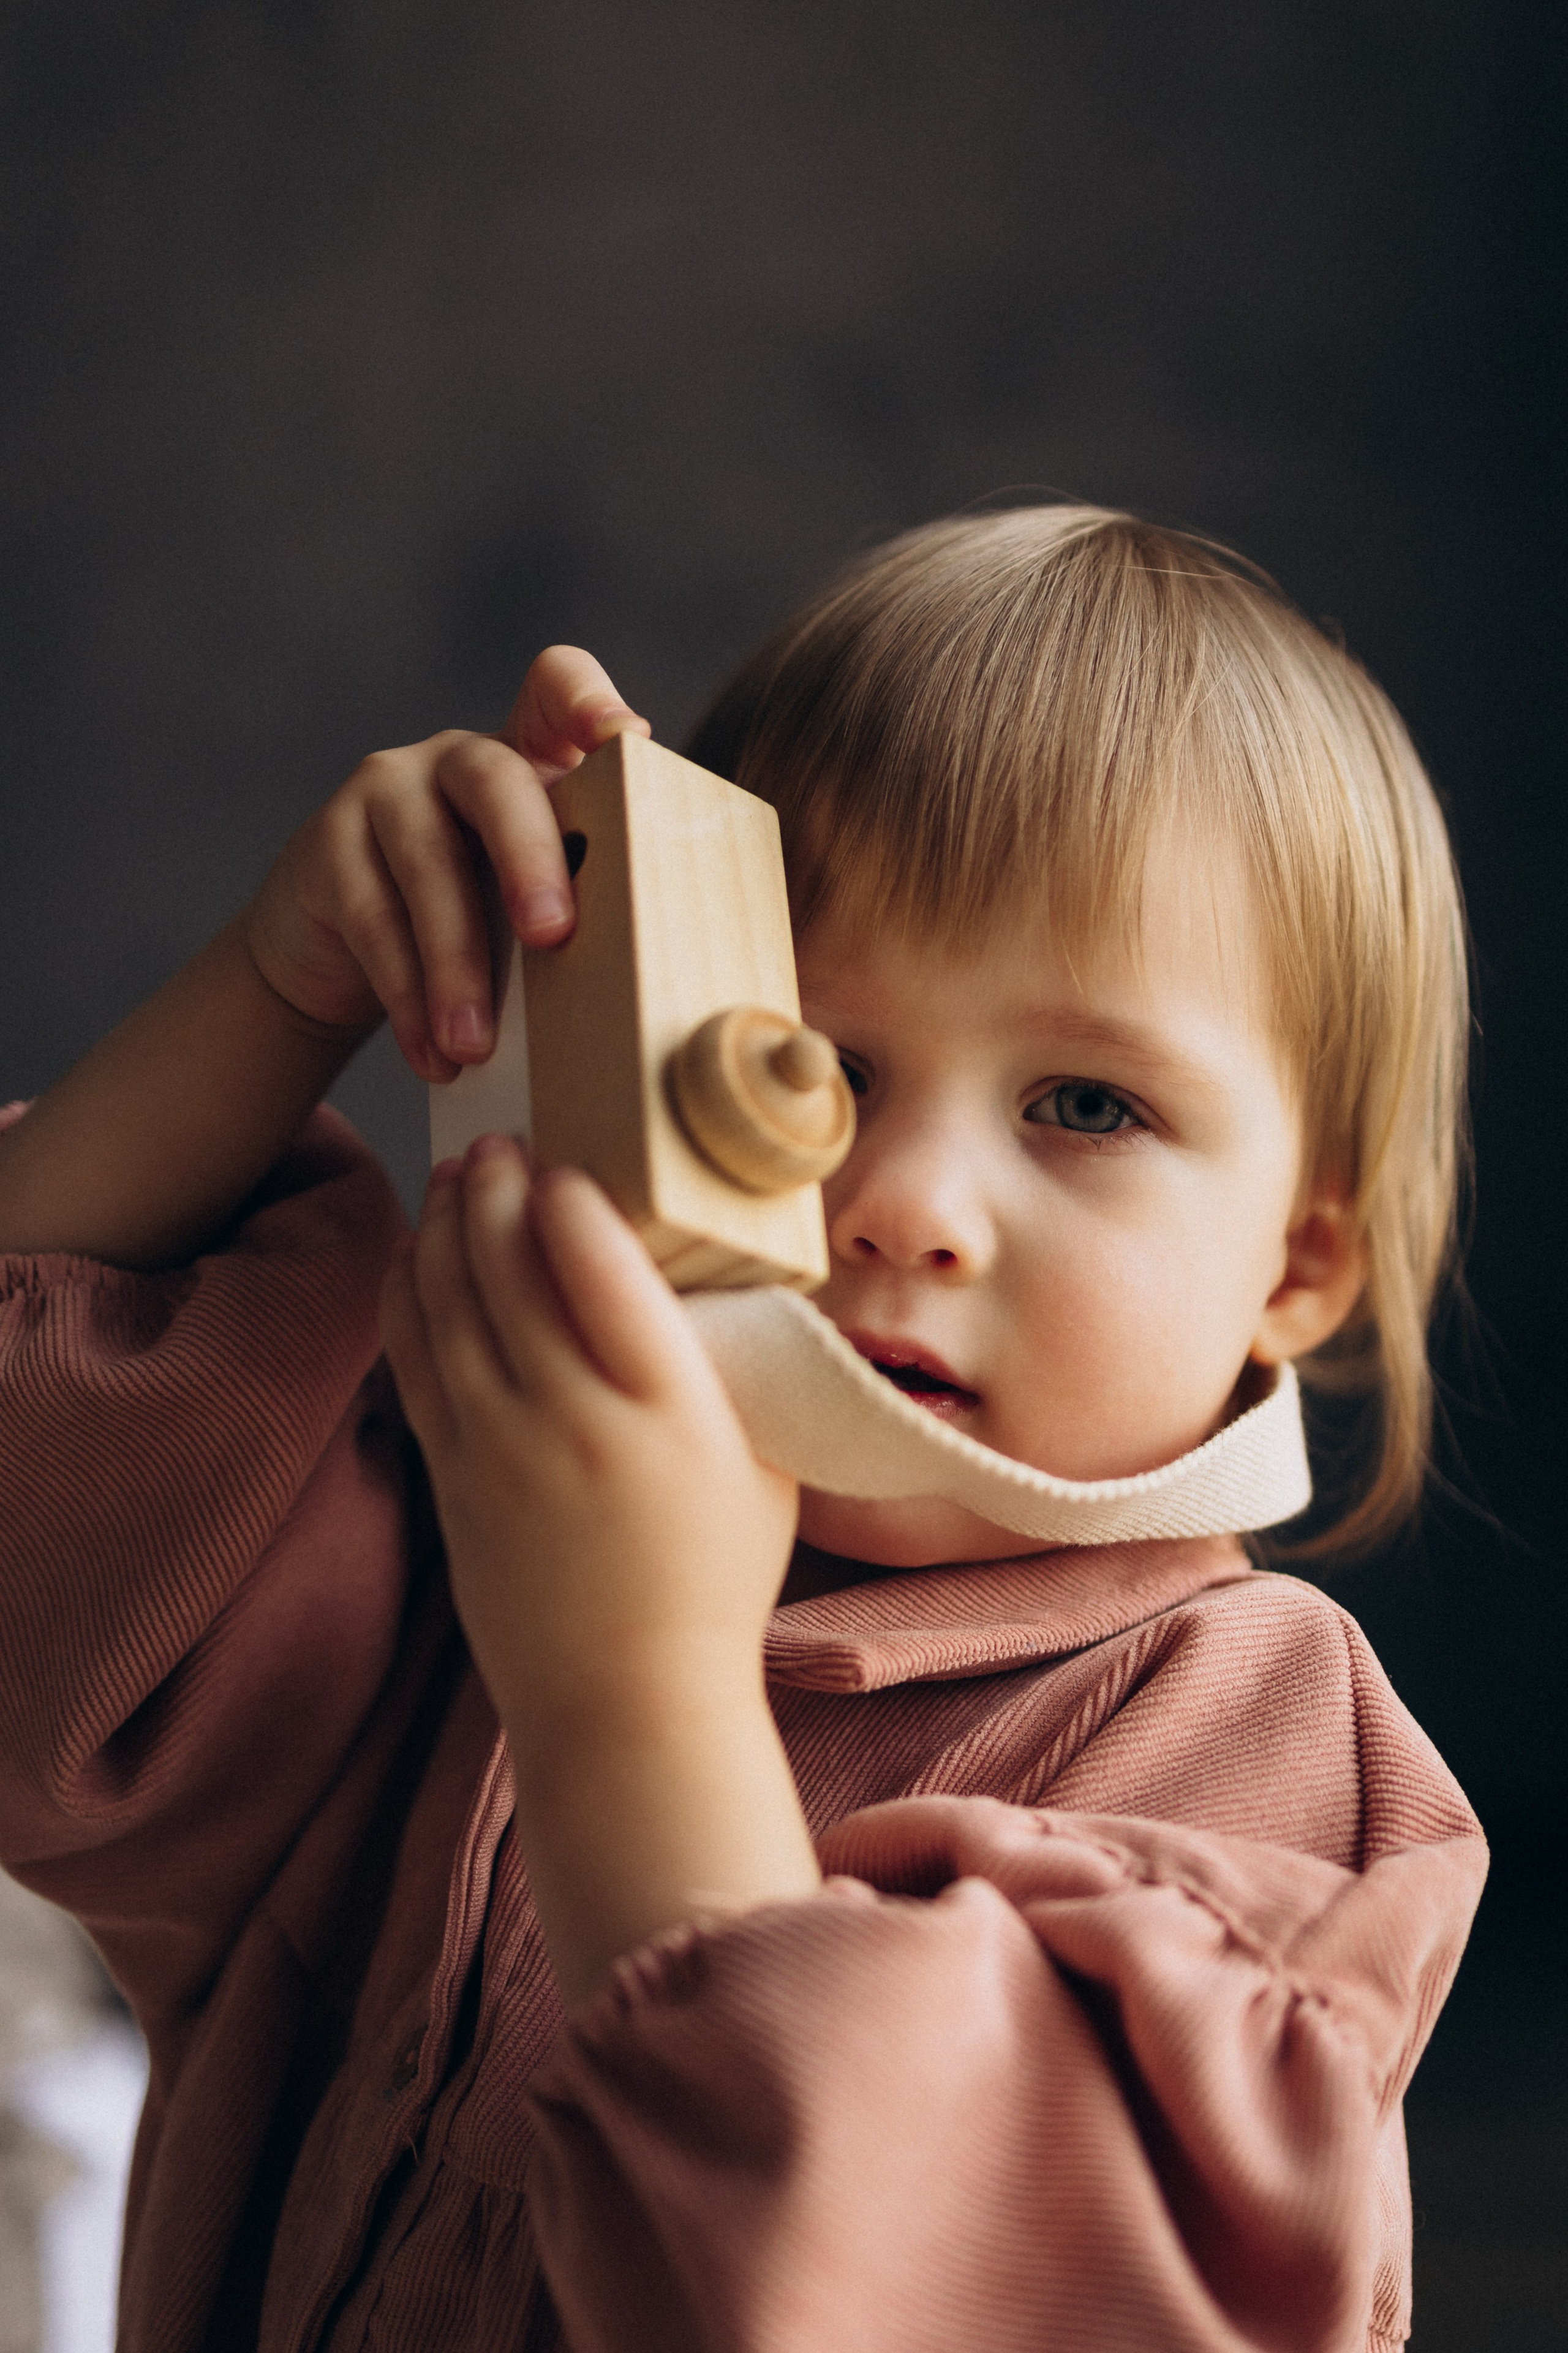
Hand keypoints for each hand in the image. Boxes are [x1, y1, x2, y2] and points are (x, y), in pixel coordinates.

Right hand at [244, 648, 649, 1081]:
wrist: (341, 953)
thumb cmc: (473, 923)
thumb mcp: (532, 897)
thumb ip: (585, 895)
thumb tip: (664, 964)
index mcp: (525, 758)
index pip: (554, 687)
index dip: (586, 700)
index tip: (626, 739)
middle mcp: (455, 760)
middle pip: (495, 781)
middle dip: (530, 858)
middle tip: (553, 935)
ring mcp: (384, 793)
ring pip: (426, 867)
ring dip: (455, 964)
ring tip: (476, 1045)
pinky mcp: (328, 848)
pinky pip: (373, 923)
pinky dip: (408, 999)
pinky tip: (435, 1056)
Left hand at [379, 1135, 818, 1997]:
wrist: (627, 1704)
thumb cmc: (712, 1583)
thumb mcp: (760, 1463)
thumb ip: (729, 1370)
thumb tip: (704, 1281)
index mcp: (667, 1406)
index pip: (598, 1263)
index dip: (568, 1195)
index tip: (565, 1162)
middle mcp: (573, 1416)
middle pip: (507, 1265)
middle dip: (493, 1188)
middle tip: (498, 1145)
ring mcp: (499, 1447)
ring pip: (447, 1302)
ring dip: (444, 1226)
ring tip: (455, 1178)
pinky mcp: (451, 1477)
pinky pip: (413, 1359)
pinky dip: (408, 1293)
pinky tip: (415, 1254)